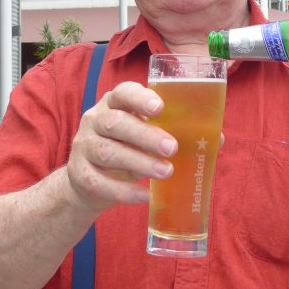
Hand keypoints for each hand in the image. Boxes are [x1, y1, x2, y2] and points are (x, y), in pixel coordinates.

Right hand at [65, 81, 176, 212]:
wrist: (90, 180)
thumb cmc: (126, 148)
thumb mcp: (141, 134)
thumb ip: (165, 131)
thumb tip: (210, 138)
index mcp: (113, 104)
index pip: (123, 93)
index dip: (140, 98)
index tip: (160, 108)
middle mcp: (94, 120)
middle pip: (115, 123)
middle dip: (145, 135)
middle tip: (171, 148)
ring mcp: (84, 146)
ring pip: (107, 152)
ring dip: (139, 163)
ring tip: (166, 172)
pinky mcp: (79, 173)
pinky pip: (99, 182)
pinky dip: (124, 191)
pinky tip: (146, 194)